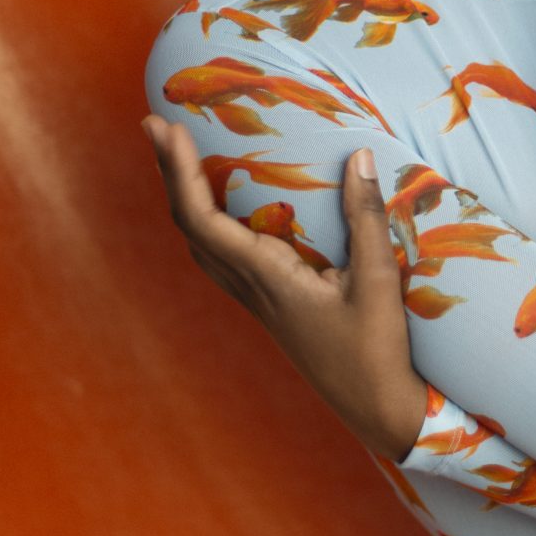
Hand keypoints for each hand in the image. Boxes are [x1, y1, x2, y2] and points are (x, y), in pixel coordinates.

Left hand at [141, 115, 427, 460]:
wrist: (377, 410)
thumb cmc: (377, 351)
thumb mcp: (377, 281)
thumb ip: (366, 217)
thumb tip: (358, 155)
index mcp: (266, 279)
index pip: (202, 220)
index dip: (180, 172)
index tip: (168, 129)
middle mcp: (251, 290)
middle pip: (189, 226)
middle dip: (171, 174)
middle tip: (157, 125)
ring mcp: (258, 302)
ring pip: (201, 244)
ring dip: (186, 197)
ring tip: (183, 158)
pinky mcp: (272, 307)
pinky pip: (223, 258)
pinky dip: (209, 222)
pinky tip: (226, 210)